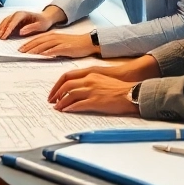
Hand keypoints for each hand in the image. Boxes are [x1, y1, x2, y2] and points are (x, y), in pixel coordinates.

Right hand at [0, 6, 64, 38]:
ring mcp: (15, 16)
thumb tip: (21, 32)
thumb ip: (31, 28)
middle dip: (2, 29)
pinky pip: (6, 22)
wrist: (45, 18)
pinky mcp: (14, 19)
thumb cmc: (43, 22)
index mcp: (24, 14)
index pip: (14, 21)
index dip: (8, 29)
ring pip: (5, 21)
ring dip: (1, 28)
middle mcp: (18, 13)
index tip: (5, 35)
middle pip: (8, 20)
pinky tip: (0, 33)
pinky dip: (2, 27)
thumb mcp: (41, 26)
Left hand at [19, 33, 99, 57]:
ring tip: (27, 54)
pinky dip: (47, 52)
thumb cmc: (74, 45)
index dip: (28, 43)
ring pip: (44, 45)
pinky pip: (55, 49)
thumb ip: (51, 46)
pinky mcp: (66, 47)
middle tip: (19, 52)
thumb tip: (41, 53)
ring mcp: (60, 42)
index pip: (37, 39)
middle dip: (28, 47)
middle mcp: (54, 37)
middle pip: (38, 41)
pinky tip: (42, 55)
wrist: (88, 42)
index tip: (20, 49)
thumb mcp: (60, 43)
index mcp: (52, 35)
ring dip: (35, 49)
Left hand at [46, 55, 160, 102]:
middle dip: (56, 94)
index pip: (67, 76)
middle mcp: (89, 80)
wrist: (132, 93)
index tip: (53, 91)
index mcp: (90, 73)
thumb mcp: (102, 79)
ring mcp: (92, 90)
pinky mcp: (95, 101)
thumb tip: (77, 88)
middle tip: (52, 101)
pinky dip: (70, 108)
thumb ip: (89, 81)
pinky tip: (66, 111)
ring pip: (69, 95)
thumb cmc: (118, 88)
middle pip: (66, 85)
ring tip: (57, 108)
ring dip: (61, 102)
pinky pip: (78, 105)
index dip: (57, 84)